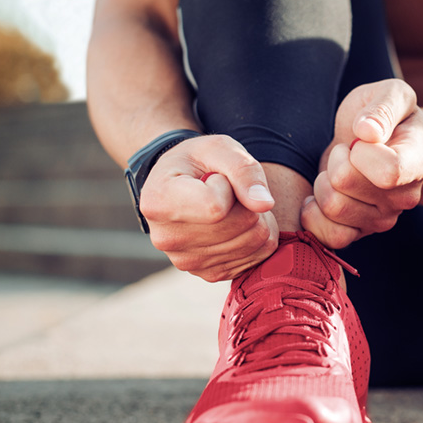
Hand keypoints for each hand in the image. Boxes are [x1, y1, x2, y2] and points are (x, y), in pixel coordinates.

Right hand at [138, 134, 278, 280]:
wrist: (182, 183)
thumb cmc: (199, 161)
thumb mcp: (219, 148)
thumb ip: (243, 170)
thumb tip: (264, 204)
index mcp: (158, 202)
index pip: (217, 207)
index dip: (229, 187)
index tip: (215, 178)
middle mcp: (166, 238)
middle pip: (241, 226)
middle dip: (248, 203)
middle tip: (231, 190)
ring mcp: (187, 262)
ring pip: (254, 242)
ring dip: (256, 219)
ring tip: (235, 205)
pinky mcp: (209, 274)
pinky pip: (257, 258)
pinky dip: (258, 237)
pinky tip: (238, 223)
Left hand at [302, 79, 422, 247]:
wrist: (376, 142)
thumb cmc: (383, 116)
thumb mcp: (390, 93)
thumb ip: (384, 106)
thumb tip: (367, 131)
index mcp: (417, 163)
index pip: (388, 171)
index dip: (360, 152)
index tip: (359, 138)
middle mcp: (404, 198)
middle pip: (346, 184)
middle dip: (334, 159)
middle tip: (345, 151)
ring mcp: (383, 220)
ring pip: (333, 207)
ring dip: (322, 183)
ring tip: (335, 170)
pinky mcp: (359, 233)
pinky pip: (328, 236)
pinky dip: (314, 214)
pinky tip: (321, 193)